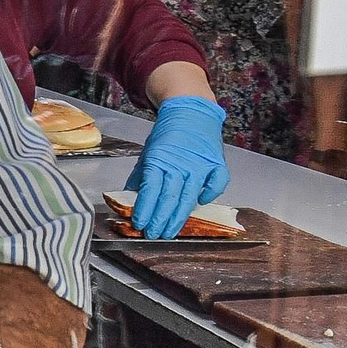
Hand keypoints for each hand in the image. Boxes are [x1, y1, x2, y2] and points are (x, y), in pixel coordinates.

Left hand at [127, 96, 229, 238]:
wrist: (191, 112)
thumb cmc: (167, 134)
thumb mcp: (148, 153)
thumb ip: (140, 176)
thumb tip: (128, 198)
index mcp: (159, 160)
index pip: (150, 190)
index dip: (145, 210)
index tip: (139, 224)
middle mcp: (180, 163)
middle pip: (169, 198)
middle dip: (160, 220)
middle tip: (154, 235)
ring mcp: (201, 164)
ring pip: (190, 197)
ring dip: (179, 217)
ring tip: (170, 232)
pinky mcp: (217, 163)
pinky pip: (216, 184)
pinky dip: (210, 195)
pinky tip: (201, 204)